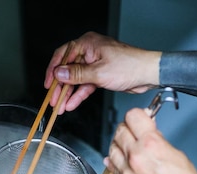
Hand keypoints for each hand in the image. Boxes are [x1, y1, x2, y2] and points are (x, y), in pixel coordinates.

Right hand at [44, 32, 161, 112]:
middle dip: (60, 87)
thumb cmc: (130, 66)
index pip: (62, 55)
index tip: (48, 85)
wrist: (148, 74)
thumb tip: (59, 74)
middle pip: (68, 70)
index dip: (53, 71)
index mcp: (88, 44)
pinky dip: (79, 95)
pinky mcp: (100, 74)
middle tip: (53, 100)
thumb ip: (77, 75)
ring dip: (68, 94)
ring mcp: (95, 64)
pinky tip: (72, 104)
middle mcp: (90, 52)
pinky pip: (85, 85)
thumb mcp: (99, 73)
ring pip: (76, 80)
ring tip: (60, 106)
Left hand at [104, 108, 196, 173]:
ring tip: (129, 144)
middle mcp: (135, 157)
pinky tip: (121, 159)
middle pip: (120, 130)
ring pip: (112, 147)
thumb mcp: (178, 155)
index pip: (133, 116)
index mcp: (151, 145)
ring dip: (120, 143)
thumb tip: (150, 133)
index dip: (139, 115)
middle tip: (136, 130)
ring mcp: (127, 173)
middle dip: (128, 127)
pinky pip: (113, 167)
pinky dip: (115, 160)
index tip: (143, 118)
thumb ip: (159, 141)